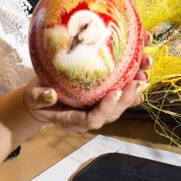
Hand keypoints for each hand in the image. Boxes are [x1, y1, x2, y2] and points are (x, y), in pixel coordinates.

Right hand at [23, 53, 151, 131]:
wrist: (42, 96)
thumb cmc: (38, 98)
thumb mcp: (35, 97)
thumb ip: (41, 97)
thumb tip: (49, 94)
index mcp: (76, 119)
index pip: (94, 118)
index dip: (106, 108)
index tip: (113, 93)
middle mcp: (93, 113)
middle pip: (115, 110)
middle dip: (128, 96)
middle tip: (138, 80)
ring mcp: (100, 103)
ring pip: (122, 98)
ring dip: (136, 83)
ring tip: (145, 67)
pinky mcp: (104, 91)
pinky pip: (121, 86)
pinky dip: (133, 74)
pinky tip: (141, 60)